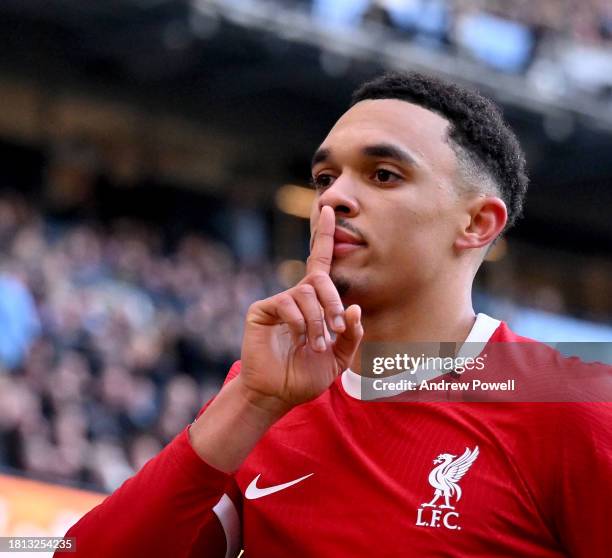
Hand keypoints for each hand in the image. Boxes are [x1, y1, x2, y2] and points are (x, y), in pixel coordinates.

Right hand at [238, 205, 362, 412]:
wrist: (278, 394)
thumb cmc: (305, 375)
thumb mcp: (338, 358)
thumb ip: (351, 334)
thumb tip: (354, 307)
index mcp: (314, 303)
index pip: (320, 263)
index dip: (324, 237)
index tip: (328, 210)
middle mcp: (296, 296)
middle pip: (319, 278)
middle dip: (332, 301)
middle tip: (337, 329)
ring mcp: (277, 302)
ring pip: (305, 294)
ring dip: (318, 320)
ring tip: (317, 344)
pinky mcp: (261, 309)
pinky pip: (286, 303)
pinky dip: (299, 321)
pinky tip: (299, 338)